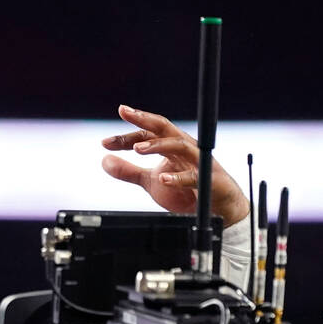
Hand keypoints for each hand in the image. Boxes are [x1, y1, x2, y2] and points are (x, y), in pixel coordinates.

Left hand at [101, 104, 249, 226]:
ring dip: (158, 144)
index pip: (147, 135)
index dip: (126, 137)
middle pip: (165, 128)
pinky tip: (163, 179)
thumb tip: (104, 160)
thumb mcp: (151, 181)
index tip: (105, 142)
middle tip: (126, 114)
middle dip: (145, 119)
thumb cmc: (187, 191)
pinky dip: (178, 177)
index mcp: (171, 147)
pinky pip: (194, 176)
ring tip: (137, 148)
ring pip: (179, 145)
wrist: (217, 209)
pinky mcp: (209, 180)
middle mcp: (185, 148)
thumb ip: (129, 171)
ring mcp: (198, 162)